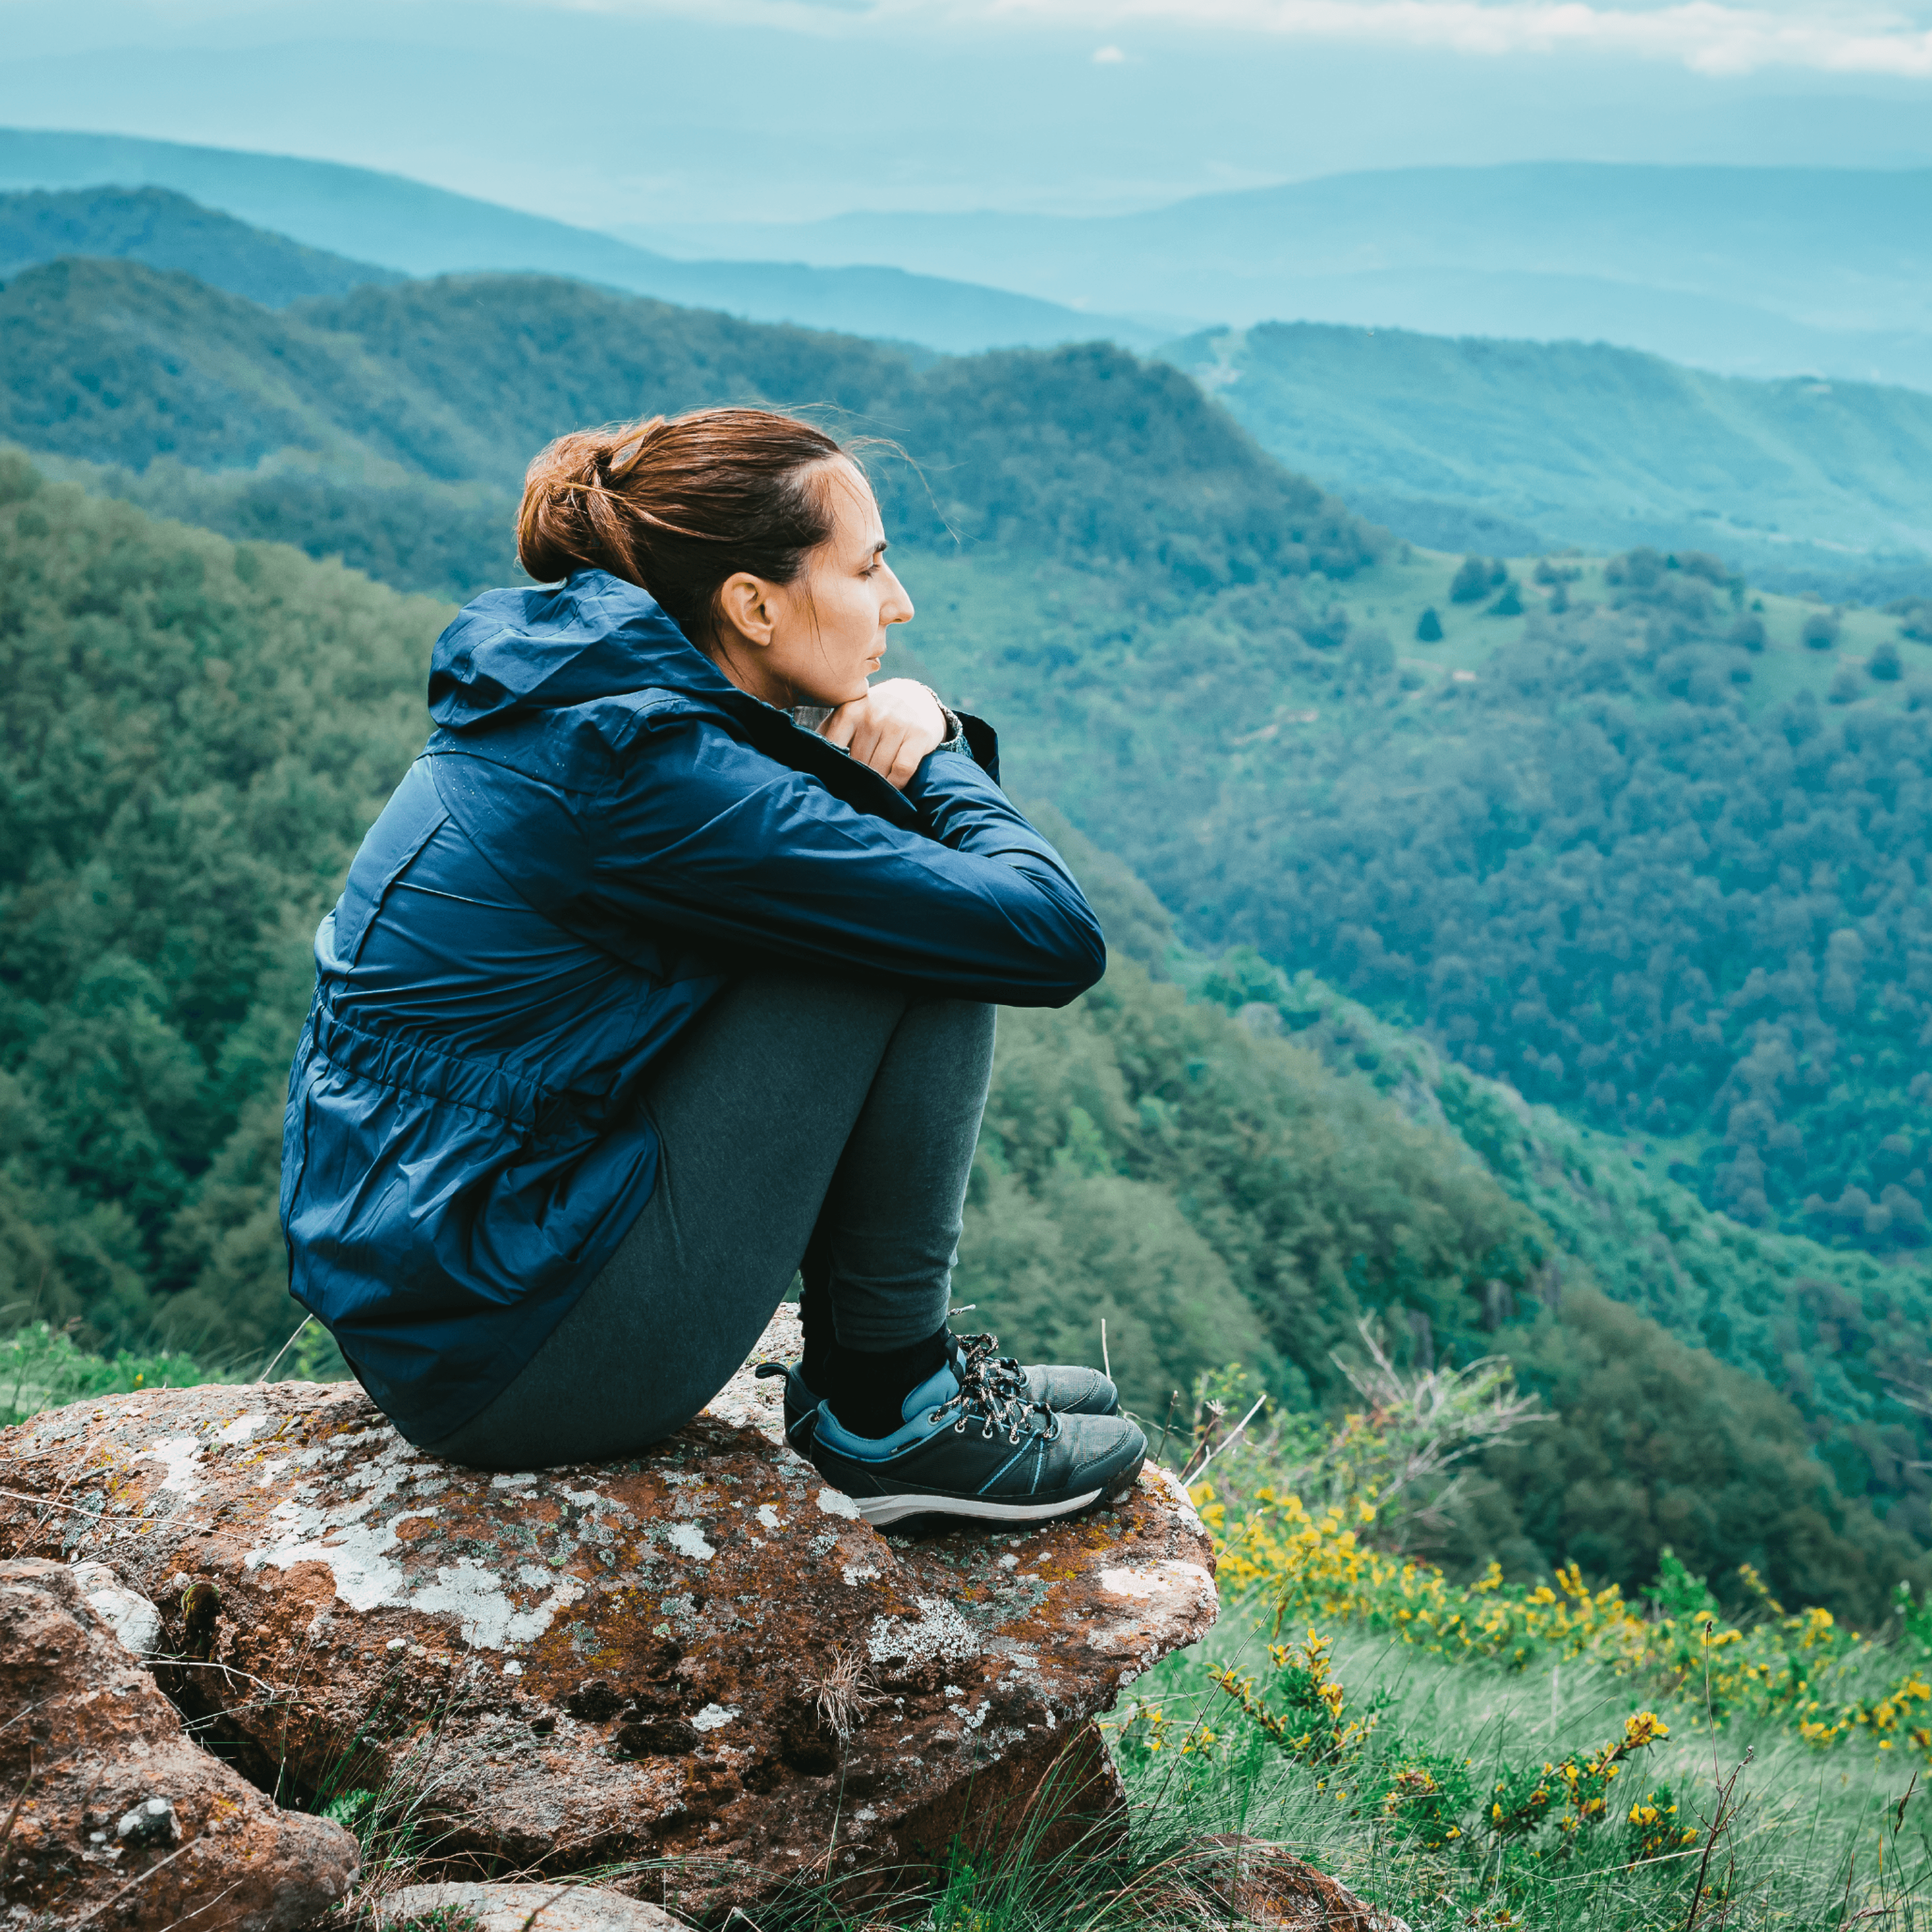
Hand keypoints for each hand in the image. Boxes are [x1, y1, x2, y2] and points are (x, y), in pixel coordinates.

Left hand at [822, 679, 945, 789]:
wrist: (915, 696)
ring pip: (879, 769)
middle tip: (858, 790)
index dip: (835, 769)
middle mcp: (873, 715)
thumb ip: (830, 732)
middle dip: (858, 779)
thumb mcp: (850, 714)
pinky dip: (896, 784)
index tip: (836, 781)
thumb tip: (808, 760)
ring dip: (877, 785)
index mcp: (849, 711)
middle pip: (858, 763)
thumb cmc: (875, 713)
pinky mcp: (919, 735)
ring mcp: (897, 724)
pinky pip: (902, 770)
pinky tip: (893, 787)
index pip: (834, 749)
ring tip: (875, 791)